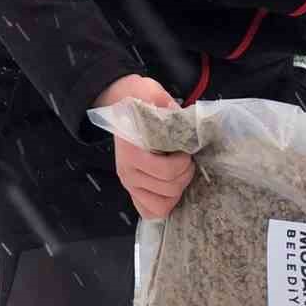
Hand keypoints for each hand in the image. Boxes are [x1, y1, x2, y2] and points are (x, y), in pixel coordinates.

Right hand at [95, 74, 194, 220]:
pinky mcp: (133, 191)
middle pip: (168, 189)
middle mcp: (127, 172)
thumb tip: (182, 119)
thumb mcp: (152, 94)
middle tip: (186, 160)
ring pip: (161, 205)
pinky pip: (149, 212)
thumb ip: (166, 106)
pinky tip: (169, 189)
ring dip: (176, 191)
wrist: (119, 103)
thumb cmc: (139, 100)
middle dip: (184, 175)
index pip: (166, 171)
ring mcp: (129, 184)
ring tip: (178, 173)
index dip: (183, 164)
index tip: (185, 151)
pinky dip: (164, 205)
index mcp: (131, 151)